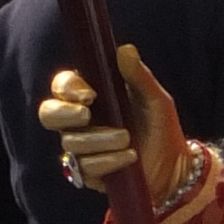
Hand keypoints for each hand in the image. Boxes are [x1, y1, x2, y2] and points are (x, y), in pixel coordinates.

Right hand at [37, 41, 185, 196]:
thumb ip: (139, 76)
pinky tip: (129, 158)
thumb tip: (125, 50)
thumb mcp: (156, 100)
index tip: (90, 95)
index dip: (69, 88)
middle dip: (64, 113)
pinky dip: (107, 162)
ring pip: (70, 142)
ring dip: (100, 140)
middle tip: (87, 115)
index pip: (63, 86)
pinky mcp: (87, 174)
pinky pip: (83, 168)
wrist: (175, 168)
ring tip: (128, 139)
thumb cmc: (162, 128)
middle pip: (48, 114)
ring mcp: (81, 149)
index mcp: (92, 97)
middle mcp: (79, 122)